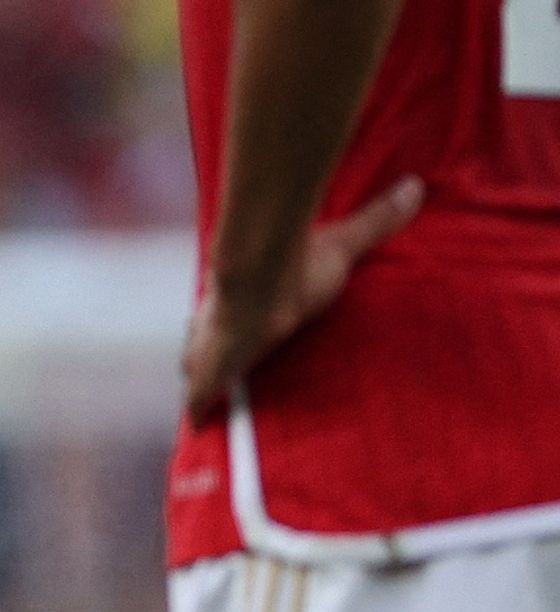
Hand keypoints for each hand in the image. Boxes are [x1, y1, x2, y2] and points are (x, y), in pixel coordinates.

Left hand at [182, 176, 418, 424]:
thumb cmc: (295, 259)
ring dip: (200, 373)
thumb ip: (376, 218)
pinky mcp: (215, 365)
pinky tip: (198, 424)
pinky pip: (203, 393)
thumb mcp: (342, 242)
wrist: (259, 273)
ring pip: (198, 361)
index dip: (228, 316)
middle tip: (200, 361)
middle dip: (203, 346)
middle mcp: (227, 316)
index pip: (232, 307)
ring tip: (199, 393)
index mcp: (249, 294)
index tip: (228, 320)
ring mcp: (215, 341)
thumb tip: (414, 187)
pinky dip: (201, 408)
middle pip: (205, 334)